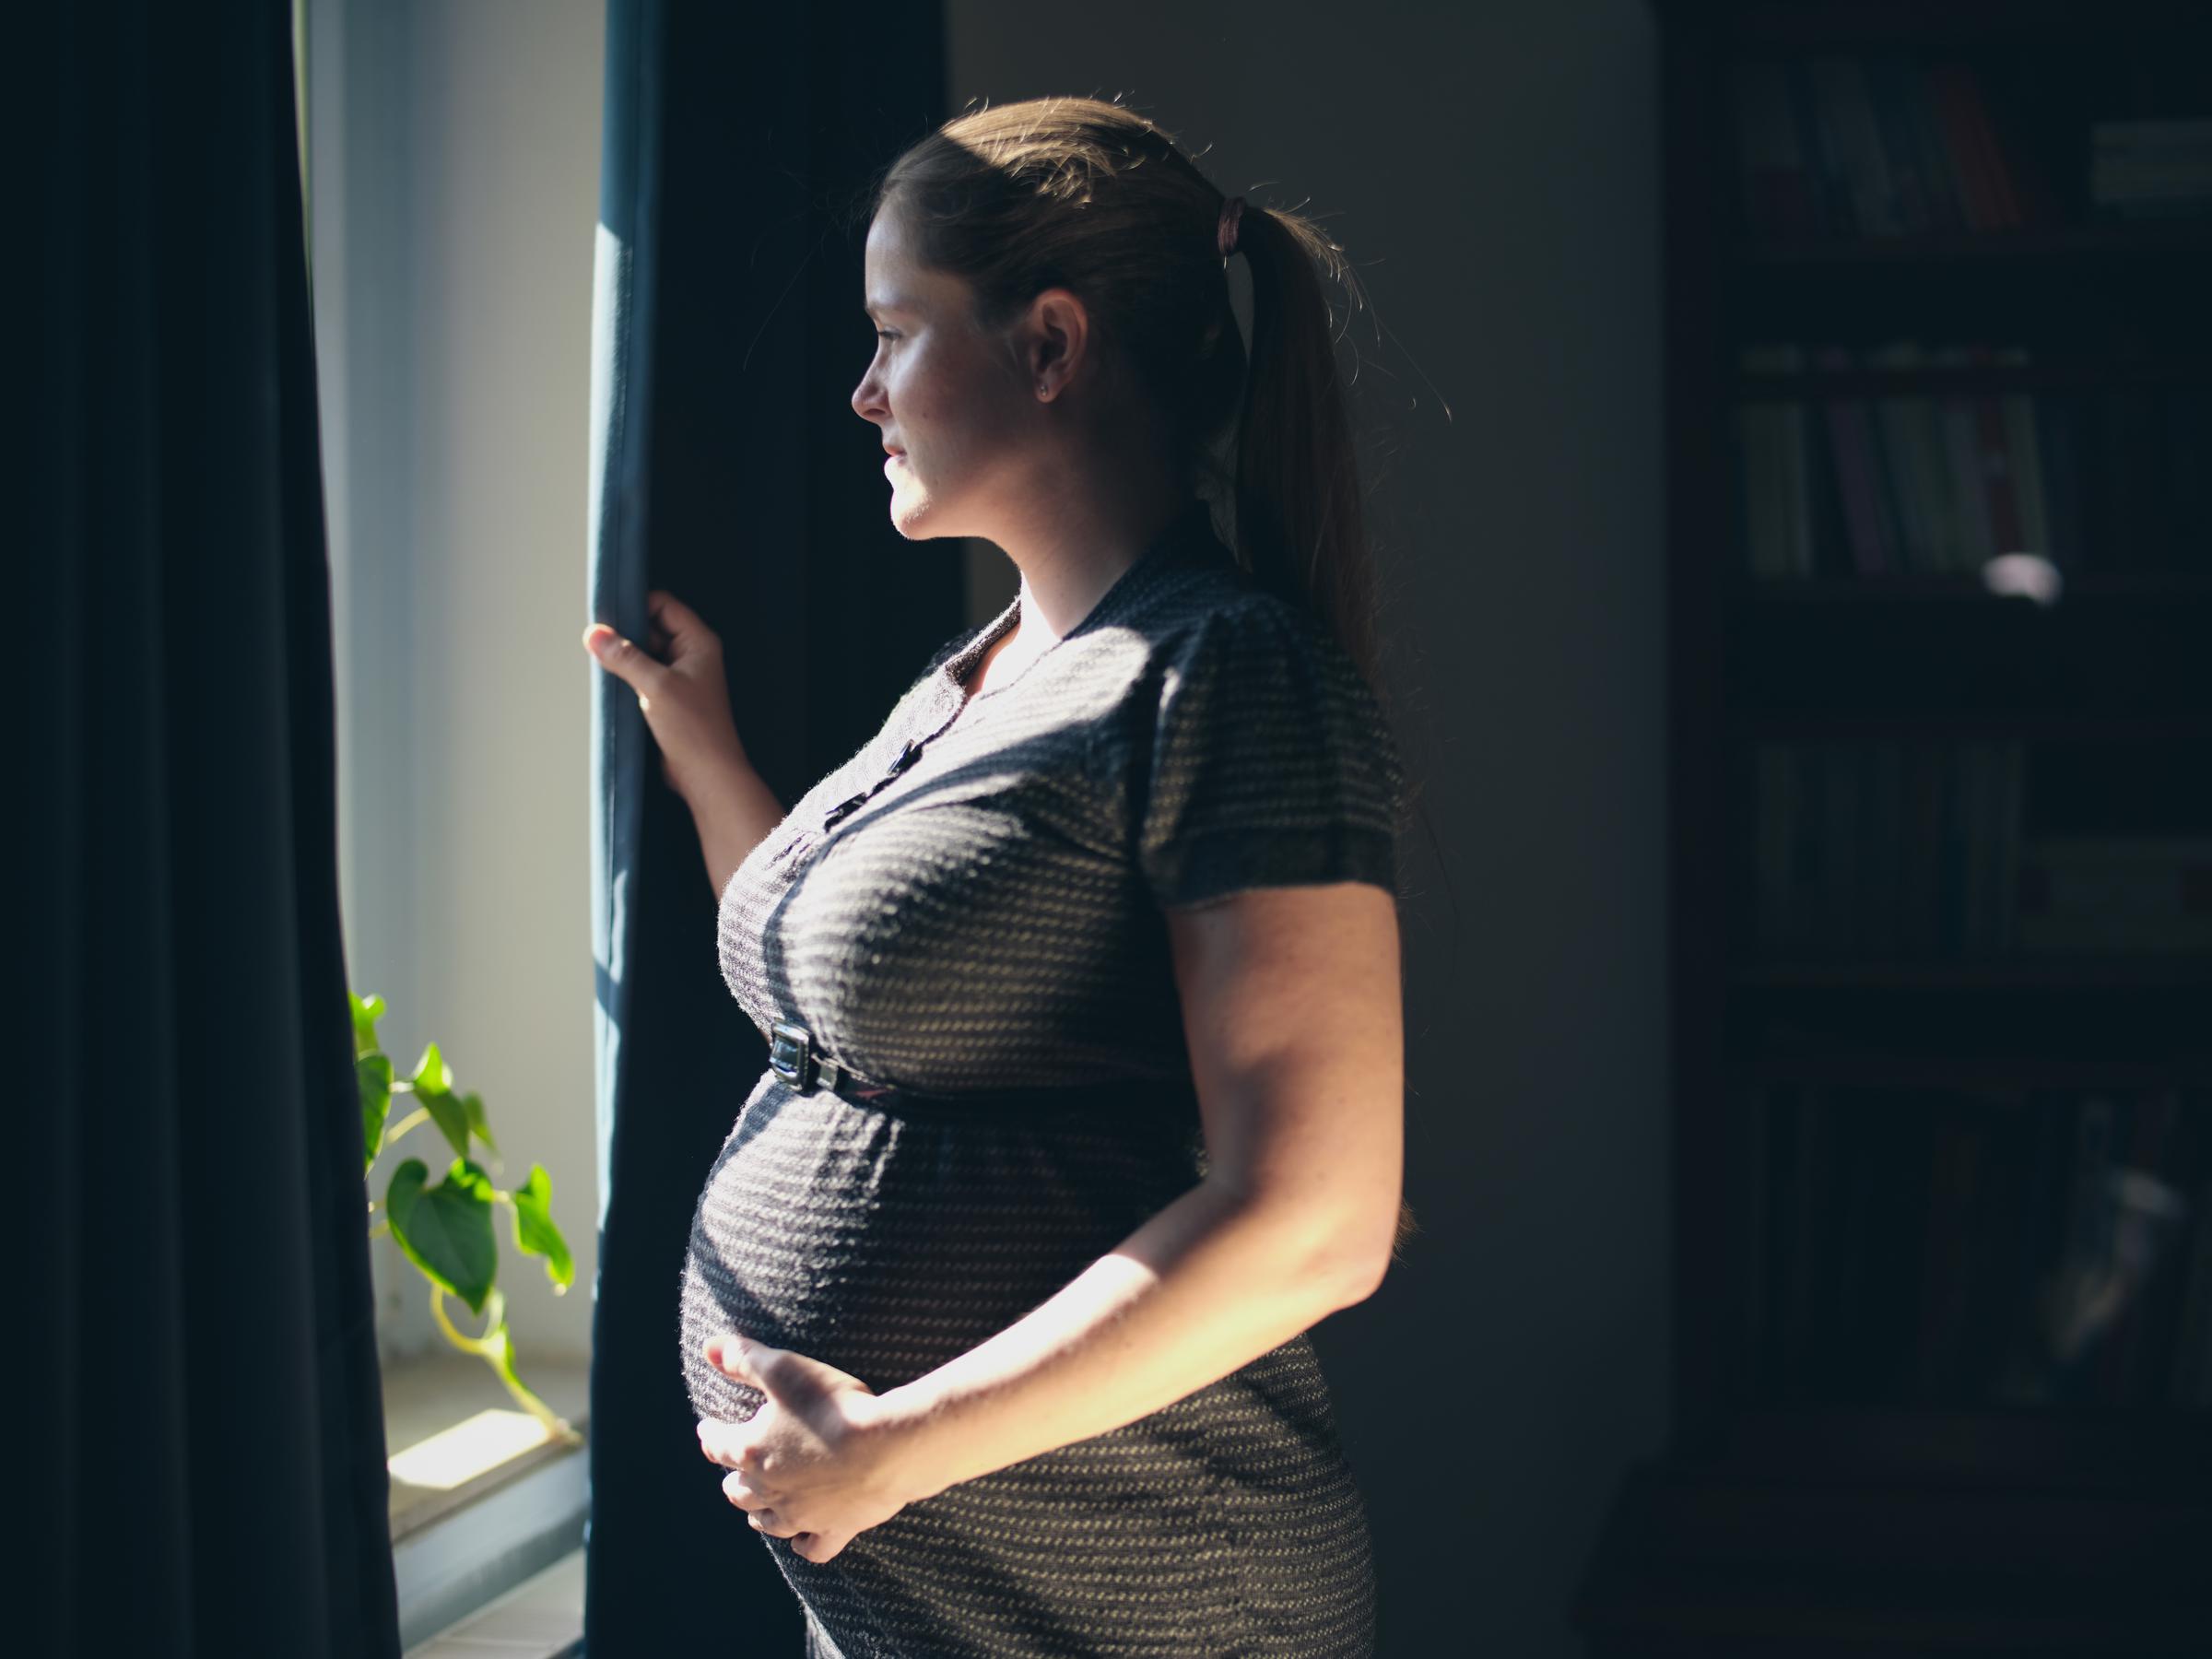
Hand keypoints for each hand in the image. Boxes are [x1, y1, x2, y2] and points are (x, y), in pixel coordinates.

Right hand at [582, 590, 746, 802]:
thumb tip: (595, 633)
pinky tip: (610, 680)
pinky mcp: (669, 697)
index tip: (607, 614)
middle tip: (598, 640)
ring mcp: (680, 676)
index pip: (664, 605)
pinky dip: (628, 676)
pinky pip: (644, 675)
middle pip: (652, 627)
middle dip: (626, 632)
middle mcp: (691, 655)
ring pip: (645, 652)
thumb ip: (624, 657)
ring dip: (625, 656)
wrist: (706, 774)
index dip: (637, 605)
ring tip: (601, 661)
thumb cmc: (695, 729)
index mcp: (699, 642)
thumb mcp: (655, 685)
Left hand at [695, 1334, 934, 1563]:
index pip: (718, 1445)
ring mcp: (801, 1516)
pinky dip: (802, 1544)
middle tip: (733, 1470)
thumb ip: (743, 1357)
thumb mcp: (785, 1369)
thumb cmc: (834, 1405)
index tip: (707, 1430)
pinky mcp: (834, 1529)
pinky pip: (811, 1548)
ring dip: (758, 1512)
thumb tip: (707, 1347)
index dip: (711, 1435)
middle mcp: (769, 1490)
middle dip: (733, 1479)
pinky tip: (802, 1540)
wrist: (887, 1447)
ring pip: (767, 1522)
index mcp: (751, 1451)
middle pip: (738, 1491)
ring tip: (758, 1507)